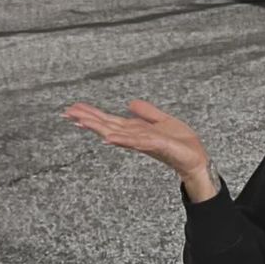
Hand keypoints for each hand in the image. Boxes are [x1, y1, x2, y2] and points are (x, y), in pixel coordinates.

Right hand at [63, 100, 210, 181]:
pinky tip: (108, 137)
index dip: (91, 114)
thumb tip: (129, 103)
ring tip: (80, 122)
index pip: (109, 121)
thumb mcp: (163, 121)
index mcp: (136, 131)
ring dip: (97, 127)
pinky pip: (135, 141)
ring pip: (116, 133)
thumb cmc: (182, 144)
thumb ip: (146, 113)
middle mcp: (135, 138)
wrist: (197, 160)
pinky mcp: (156, 145)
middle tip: (67, 114)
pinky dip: (121, 139)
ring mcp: (143, 143)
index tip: (73, 110)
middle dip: (87, 119)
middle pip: (107, 126)